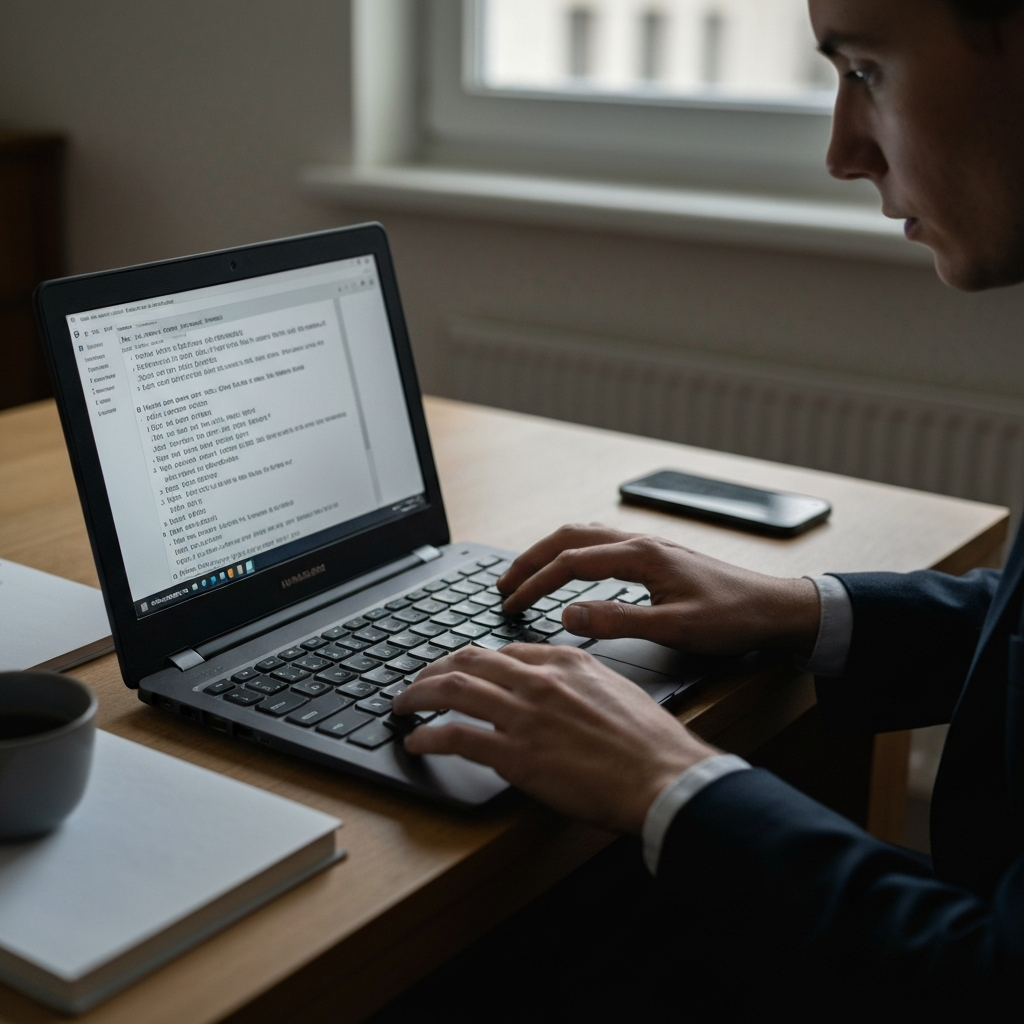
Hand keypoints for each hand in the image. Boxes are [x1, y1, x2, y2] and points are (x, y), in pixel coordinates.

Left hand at [392, 643, 716, 833]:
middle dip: (434, 670)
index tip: (462, 671)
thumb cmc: (649, 742)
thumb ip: (579, 683)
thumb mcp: (616, 690)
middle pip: (468, 661)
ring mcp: (524, 716)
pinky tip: (416, 743)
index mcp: (565, 661)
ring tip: (402, 705)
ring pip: (452, 690)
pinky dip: (427, 737)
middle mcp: (538, 680)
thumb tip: (558, 690)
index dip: (474, 661)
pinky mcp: (515, 755)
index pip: (504, 651)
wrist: (663, 776)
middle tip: (418, 683)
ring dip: (417, 696)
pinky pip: (455, 738)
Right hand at [497, 524, 819, 656]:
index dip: (534, 583)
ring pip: (584, 536)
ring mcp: (648, 546)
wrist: (775, 608)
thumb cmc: (731, 619)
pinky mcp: (656, 556)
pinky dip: (573, 552)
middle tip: (503, 584)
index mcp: (640, 556)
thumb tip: (567, 615)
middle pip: (568, 538)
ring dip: (550, 552)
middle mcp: (640, 542)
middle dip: (530, 559)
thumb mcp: (674, 628)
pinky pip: (601, 543)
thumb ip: (617, 621)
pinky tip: (571, 570)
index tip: (510, 604)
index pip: (569, 563)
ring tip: (526, 574)